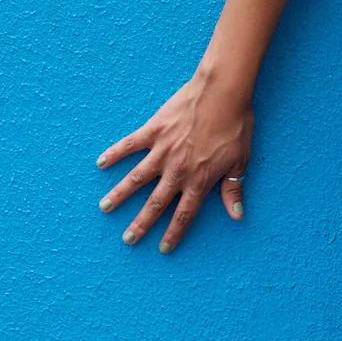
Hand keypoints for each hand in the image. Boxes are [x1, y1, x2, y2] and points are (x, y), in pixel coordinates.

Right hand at [95, 72, 252, 253]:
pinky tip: (101, 162)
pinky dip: (115, 153)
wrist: (223, 92)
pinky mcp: (154, 130)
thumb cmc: (236, 125)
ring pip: (136, 178)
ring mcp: (162, 150)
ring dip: (120, 194)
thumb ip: (233, 189)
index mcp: (199, 180)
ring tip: (105, 208)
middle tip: (128, 239)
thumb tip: (237, 215)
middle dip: (141, 224)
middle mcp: (177, 170)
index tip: (162, 249)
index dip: (173, 233)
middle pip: (155, 203)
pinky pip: (130, 145)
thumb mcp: (240, 160)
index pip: (184, 214)